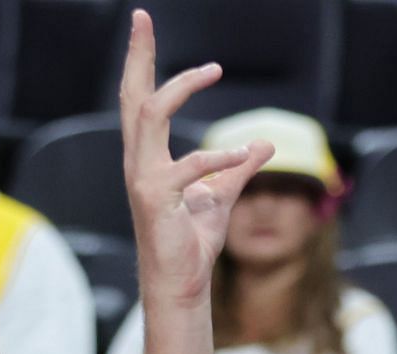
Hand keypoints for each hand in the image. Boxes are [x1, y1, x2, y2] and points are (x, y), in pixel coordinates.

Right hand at [119, 8, 274, 306]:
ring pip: (150, 116)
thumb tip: (265, 141)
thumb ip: (240, 166)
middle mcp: (138, 161)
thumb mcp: (222, 194)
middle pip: (132, 96)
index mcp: (147, 156)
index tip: (144, 25)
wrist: (182, 284)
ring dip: (179, 87)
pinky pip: (188, 168)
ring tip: (212, 69)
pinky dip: (220, 158)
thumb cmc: (193, 242)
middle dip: (138, 55)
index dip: (141, 62)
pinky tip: (246, 152)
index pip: (138, 99)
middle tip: (142, 17)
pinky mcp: (156, 200)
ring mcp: (143, 179)